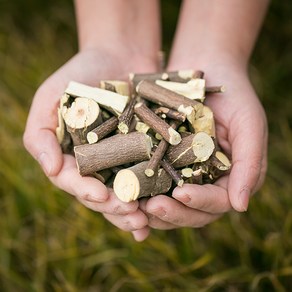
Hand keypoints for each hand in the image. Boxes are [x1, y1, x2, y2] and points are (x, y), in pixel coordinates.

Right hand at [23, 49, 156, 240]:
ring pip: (125, 193)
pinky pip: (149, 177)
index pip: (73, 181)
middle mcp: (95, 165)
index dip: (85, 190)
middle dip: (114, 207)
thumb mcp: (50, 97)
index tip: (100, 195)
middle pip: (101, 194)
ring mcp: (121, 161)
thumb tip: (50, 169)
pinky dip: (155, 194)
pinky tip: (164, 207)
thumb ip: (41, 133)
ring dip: (134, 210)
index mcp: (71, 156)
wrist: (120, 55)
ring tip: (146, 220)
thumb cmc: (80, 75)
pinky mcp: (144, 154)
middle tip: (131, 215)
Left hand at [140, 62, 267, 229]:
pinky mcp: (164, 165)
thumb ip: (250, 164)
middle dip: (173, 212)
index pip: (217, 202)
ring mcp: (183, 175)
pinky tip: (126, 193)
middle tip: (152, 207)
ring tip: (135, 206)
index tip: (181, 194)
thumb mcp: (248, 124)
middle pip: (192, 212)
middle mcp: (207, 183)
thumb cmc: (232, 96)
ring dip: (153, 211)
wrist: (206, 71)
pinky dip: (141, 193)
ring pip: (170, 204)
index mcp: (230, 178)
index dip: (201, 202)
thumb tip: (240, 207)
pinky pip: (153, 185)